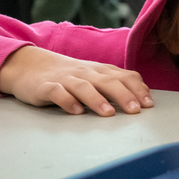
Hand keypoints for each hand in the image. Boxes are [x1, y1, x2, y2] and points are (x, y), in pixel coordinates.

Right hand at [0, 46, 154, 116]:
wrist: (29, 65)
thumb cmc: (69, 76)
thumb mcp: (94, 76)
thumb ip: (116, 84)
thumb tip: (142, 97)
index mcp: (100, 71)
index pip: (124, 76)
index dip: (137, 89)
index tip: (149, 104)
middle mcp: (86, 73)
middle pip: (108, 81)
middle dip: (124, 95)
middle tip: (135, 110)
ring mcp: (65, 79)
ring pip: (84, 87)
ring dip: (97, 99)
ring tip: (108, 113)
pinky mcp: (46, 87)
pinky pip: (57, 93)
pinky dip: (67, 101)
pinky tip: (76, 111)